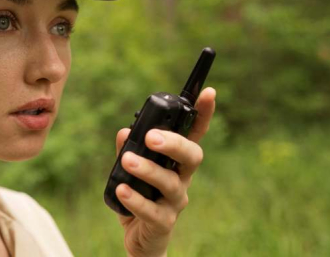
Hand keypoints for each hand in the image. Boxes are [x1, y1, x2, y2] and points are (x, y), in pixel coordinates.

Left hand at [114, 87, 215, 256]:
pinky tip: (122, 190)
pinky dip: (137, 200)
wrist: (140, 238)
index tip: (209, 92)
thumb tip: (124, 132)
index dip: (204, 114)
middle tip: (152, 137)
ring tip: (128, 161)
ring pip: (171, 183)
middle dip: (175, 143)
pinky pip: (153, 211)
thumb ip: (128, 150)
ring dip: (148, 170)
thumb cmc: (140, 195)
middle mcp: (181, 178)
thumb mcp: (132, 169)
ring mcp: (175, 202)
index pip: (194, 134)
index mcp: (175, 161)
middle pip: (192, 157)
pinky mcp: (163, 222)